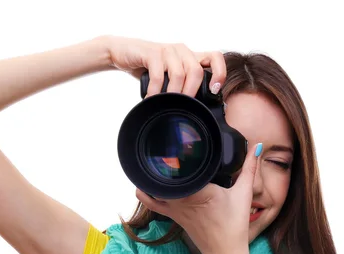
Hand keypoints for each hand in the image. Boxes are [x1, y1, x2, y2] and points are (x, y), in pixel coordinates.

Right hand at [104, 35, 226, 96]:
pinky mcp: (152, 52)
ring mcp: (168, 50)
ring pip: (179, 74)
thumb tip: (193, 112)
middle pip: (196, 71)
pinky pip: (159, 75)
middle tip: (181, 107)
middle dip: (190, 93)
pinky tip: (151, 99)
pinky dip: (156, 91)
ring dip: (173, 94)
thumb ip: (182, 87)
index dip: (219, 73)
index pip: (215, 58)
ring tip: (165, 105)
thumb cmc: (148, 69)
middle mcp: (182, 51)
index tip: (213, 91)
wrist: (123, 53)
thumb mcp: (169, 78)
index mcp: (190, 57)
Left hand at [136, 141, 262, 253]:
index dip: (176, 153)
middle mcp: (182, 199)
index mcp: (199, 190)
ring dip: (153, 175)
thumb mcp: (244, 193)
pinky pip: (151, 203)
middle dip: (163, 160)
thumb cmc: (234, 225)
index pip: (182, 167)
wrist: (224, 252)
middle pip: (164, 174)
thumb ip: (250, 168)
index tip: (177, 142)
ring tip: (156, 162)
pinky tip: (146, 182)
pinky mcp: (172, 216)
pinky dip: (145, 193)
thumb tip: (258, 146)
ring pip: (153, 188)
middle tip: (167, 148)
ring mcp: (174, 208)